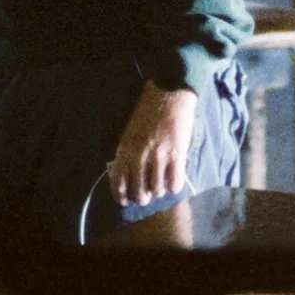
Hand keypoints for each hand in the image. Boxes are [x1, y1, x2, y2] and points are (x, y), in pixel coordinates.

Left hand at [109, 81, 197, 205]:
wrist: (169, 94)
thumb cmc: (148, 113)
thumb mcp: (129, 133)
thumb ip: (127, 155)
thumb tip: (129, 179)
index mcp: (125, 150)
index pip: (118, 184)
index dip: (122, 197)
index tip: (127, 200)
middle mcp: (139, 156)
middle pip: (139, 193)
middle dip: (144, 197)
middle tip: (148, 191)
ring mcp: (158, 156)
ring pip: (158, 191)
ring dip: (160, 190)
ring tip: (162, 181)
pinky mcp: (177, 155)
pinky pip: (175, 184)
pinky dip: (175, 185)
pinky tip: (174, 177)